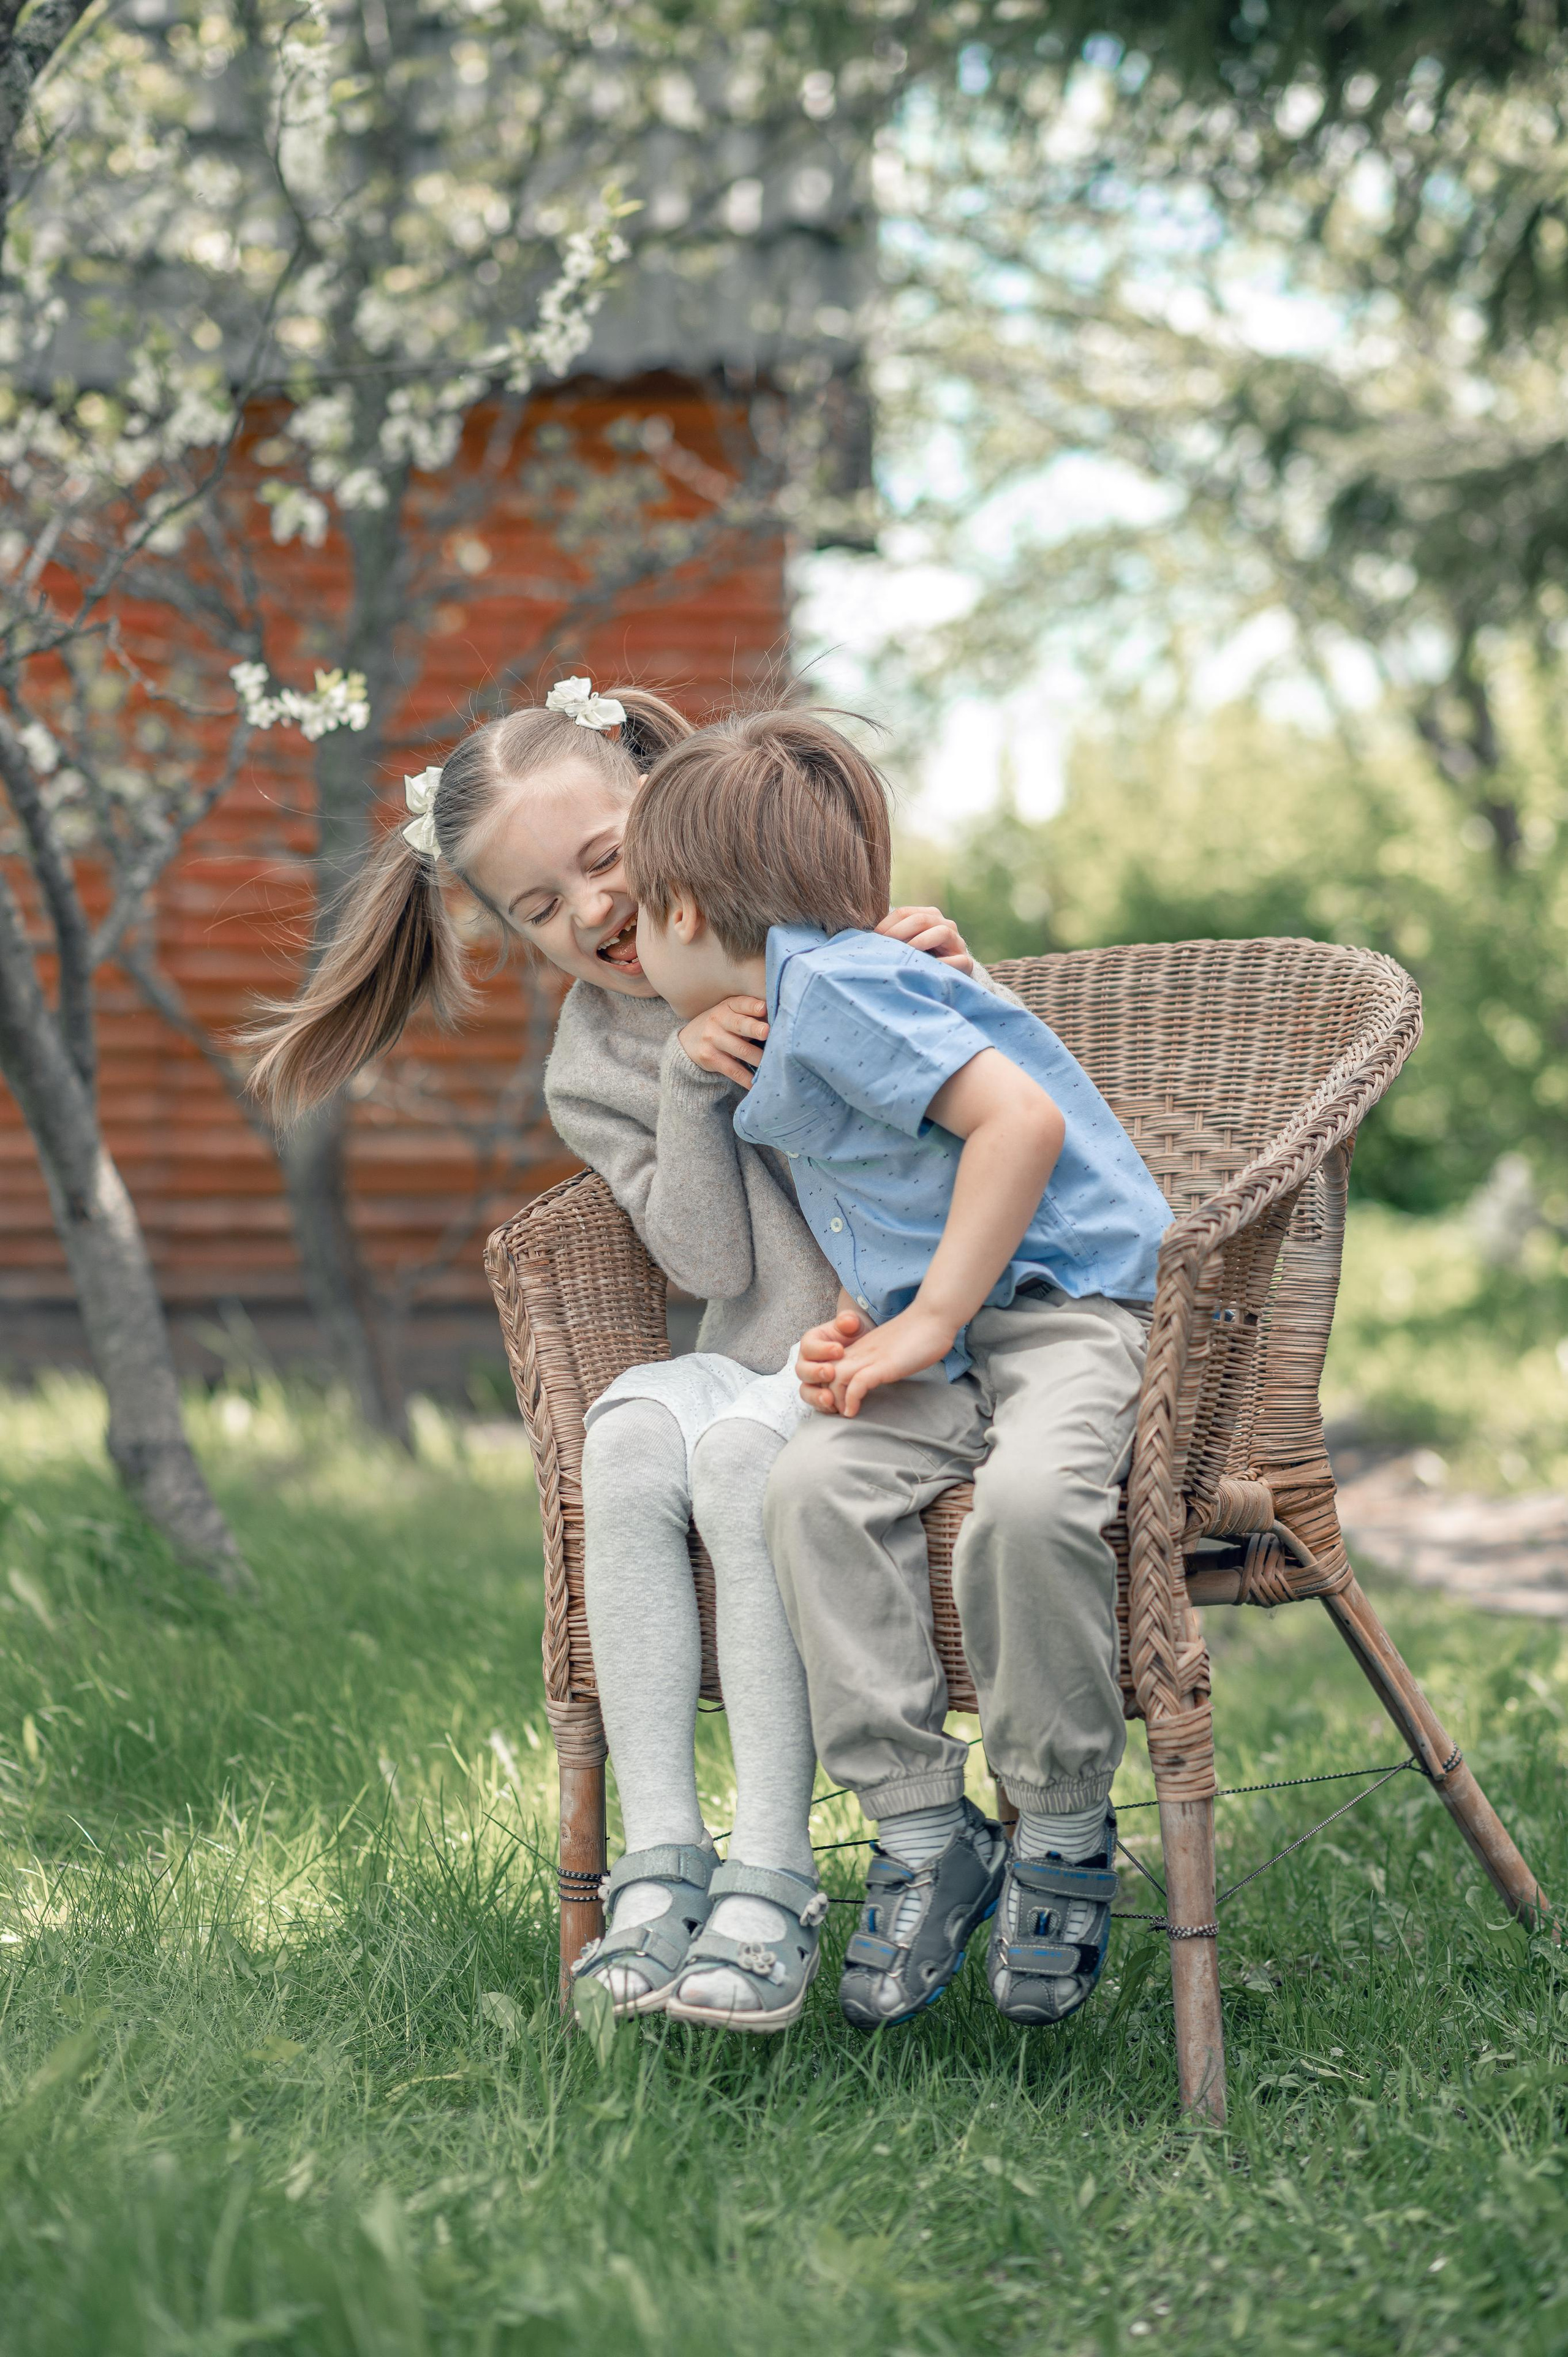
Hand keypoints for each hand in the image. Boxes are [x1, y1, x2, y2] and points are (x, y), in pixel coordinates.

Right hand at [677, 995, 767, 1087]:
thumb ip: (750, 1014)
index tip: (764, 1008)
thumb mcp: (729, 1013)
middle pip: (740, 1025)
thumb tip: (780, 1022)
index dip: (753, 1006)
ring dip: (758, 1058)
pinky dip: (746, 1078)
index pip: (741, 1003)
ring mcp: (713, 1039)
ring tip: (773, 1063)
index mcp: (728, 1006)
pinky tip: (756, 1084)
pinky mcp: (710, 1058)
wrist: (688, 1041)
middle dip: (755, 1029)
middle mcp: (719, 1020)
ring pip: (741, 1050)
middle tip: (767, 1032)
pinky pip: (733, 1070)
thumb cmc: (720, 1025)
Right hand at [795, 1305, 864, 1413]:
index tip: (839, 1350)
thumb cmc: (852, 1336)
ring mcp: (811, 1381)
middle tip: (831, 1373)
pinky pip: (815, 1403)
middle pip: (802, 1370)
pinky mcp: (818, 1394)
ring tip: (829, 1398)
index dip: (821, 1349)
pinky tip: (835, 1408)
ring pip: (805, 1390)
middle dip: (816, 1373)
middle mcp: (806, 1363)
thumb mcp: (851, 1325)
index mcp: (811, 1343)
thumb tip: (848, 1321)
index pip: (809, 1346)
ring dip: (816, 1395)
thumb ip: (848, 1321)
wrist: (858, 1349)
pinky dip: (824, 1407)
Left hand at [818, 1304, 956, 1418]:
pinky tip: (853, 1411)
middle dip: (826, 1394)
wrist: (934, 1316)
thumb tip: (882, 1375)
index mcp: (862, 1347)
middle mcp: (861, 1351)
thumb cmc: (920, 1333)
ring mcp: (872, 1357)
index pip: (830, 1365)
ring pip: (835, 1377)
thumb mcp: (892, 1349)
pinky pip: (857, 1383)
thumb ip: (882, 1359)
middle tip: (836, 1412)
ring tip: (843, 1414)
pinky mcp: (884, 1364)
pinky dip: (851, 1399)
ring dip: (834, 1399)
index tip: (837, 1401)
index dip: (828, 1384)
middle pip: (826, 1371)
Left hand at [879, 905, 973, 974]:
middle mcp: (946, 924)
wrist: (945, 978)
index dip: (887, 924)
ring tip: (906, 953)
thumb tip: (866, 937)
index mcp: (930, 916)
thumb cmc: (920, 960)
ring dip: (919, 942)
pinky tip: (926, 969)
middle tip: (886, 947)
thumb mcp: (906, 944)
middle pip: (921, 919)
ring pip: (941, 932)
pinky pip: (956, 960)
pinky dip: (942, 963)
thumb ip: (893, 937)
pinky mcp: (965, 962)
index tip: (874, 939)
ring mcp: (957, 942)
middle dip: (900, 932)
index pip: (905, 912)